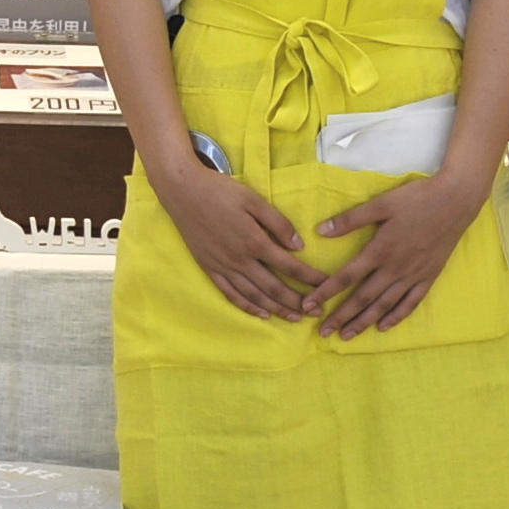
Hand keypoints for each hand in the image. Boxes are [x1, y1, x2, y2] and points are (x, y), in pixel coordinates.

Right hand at [148, 155, 332, 323]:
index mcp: (254, 241)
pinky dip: (247, 306)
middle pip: (274, 287)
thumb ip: (277, 223)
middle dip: (298, 301)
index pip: (290, 266)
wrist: (182, 192)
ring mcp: (223, 267)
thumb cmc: (220, 191)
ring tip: (294, 318)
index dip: (310, 278)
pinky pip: (231, 294)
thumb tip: (298, 246)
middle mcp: (240, 260)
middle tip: (316, 311)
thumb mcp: (253, 199)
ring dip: (276, 309)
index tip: (326, 285)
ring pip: (254, 295)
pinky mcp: (210, 269)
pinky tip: (261, 314)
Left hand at [310, 167, 482, 338]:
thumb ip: (351, 219)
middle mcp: (395, 268)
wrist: (456, 201)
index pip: (347, 276)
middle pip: (363, 298)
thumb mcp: (381, 204)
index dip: (326, 292)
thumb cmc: (417, 199)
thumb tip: (321, 231)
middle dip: (341, 316)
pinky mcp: (429, 277)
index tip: (309, 305)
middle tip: (323, 333)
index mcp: (380, 250)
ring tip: (348, 336)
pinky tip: (383, 326)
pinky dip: (396, 316)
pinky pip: (411, 303)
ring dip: (364, 322)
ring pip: (384, 305)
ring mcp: (413, 275)